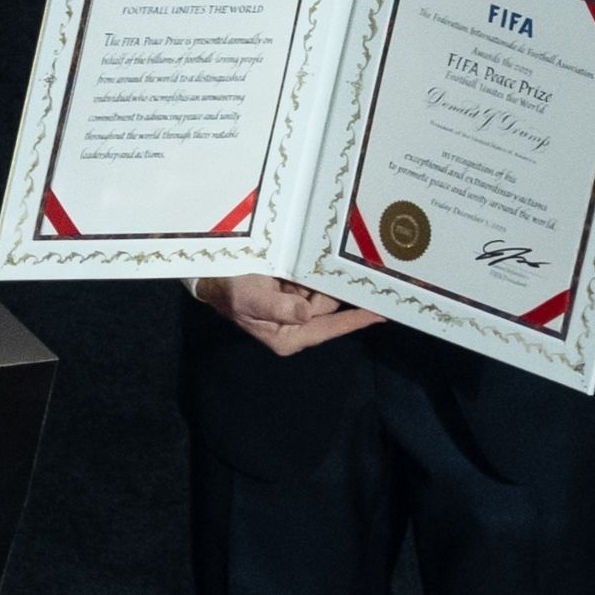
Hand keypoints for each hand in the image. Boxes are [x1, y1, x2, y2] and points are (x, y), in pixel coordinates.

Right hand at [194, 275, 388, 358]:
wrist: (210, 274)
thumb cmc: (227, 289)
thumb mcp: (248, 298)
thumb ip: (277, 307)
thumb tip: (305, 312)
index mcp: (288, 337)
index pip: (330, 328)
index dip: (357, 320)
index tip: (383, 313)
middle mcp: (297, 324)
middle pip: (330, 304)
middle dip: (329, 285)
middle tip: (317, 264)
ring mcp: (297, 305)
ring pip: (323, 287)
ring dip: (316, 272)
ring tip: (292, 261)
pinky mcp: (294, 289)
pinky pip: (314, 278)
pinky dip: (311, 267)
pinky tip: (298, 257)